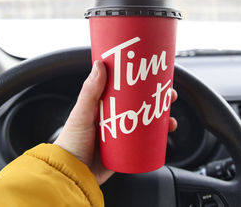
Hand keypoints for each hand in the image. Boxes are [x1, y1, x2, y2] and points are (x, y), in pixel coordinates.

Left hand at [54, 61, 177, 184]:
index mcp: (102, 105)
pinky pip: (145, 142)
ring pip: (147, 122)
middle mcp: (114, 118)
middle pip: (140, 104)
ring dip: (161, 118)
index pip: (125, 88)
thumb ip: (89, 92)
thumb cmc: (71, 143)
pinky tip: (165, 134)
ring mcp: (122, 134)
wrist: (72, 175)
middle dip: (158, 99)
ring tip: (170, 119)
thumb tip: (100, 65)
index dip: (140, 81)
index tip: (154, 74)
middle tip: (170, 95)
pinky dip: (158, 138)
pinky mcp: (127, 150)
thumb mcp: (81, 114)